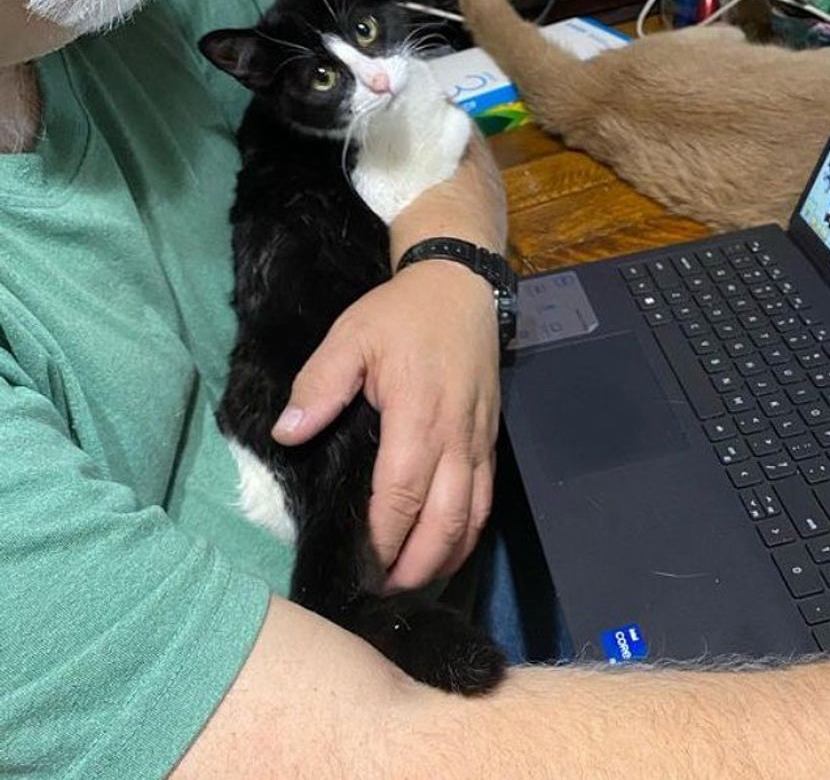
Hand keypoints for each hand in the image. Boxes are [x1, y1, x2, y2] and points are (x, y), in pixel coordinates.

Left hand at [272, 260, 500, 590]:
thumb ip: (319, 386)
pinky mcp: (491, 440)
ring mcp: (478, 441)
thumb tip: (287, 434)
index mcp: (416, 415)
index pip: (401, 496)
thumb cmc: (401, 314)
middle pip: (443, 521)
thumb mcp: (351, 336)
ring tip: (412, 582)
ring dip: (444, 558)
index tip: (358, 568)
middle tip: (382, 592)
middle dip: (415, 565)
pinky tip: (447, 550)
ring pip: (471, 518)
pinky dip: (469, 534)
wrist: (461, 287)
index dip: (382, 540)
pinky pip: (486, 499)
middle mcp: (454, 437)